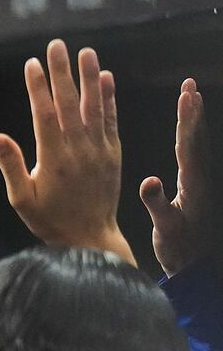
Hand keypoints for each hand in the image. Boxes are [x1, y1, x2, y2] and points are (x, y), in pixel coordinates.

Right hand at [0, 40, 132, 263]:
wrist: (91, 238)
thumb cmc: (50, 219)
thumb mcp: (21, 199)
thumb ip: (11, 166)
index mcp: (54, 159)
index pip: (45, 115)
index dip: (37, 88)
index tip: (32, 64)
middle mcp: (79, 150)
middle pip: (69, 104)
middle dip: (61, 72)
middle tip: (56, 46)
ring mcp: (100, 151)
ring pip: (94, 107)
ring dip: (89, 78)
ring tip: (86, 52)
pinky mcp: (113, 154)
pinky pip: (111, 120)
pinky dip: (109, 98)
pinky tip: (106, 79)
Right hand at [140, 78, 213, 275]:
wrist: (197, 267)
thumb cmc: (180, 250)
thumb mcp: (166, 229)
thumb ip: (158, 205)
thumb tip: (149, 182)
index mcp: (193, 184)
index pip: (188, 144)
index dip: (187, 119)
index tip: (186, 96)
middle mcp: (201, 179)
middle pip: (197, 137)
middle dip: (194, 110)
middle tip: (190, 84)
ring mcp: (200, 182)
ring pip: (198, 142)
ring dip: (194, 118)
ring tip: (190, 95)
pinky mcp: (196, 186)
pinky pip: (193, 152)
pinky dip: (190, 134)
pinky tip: (185, 127)